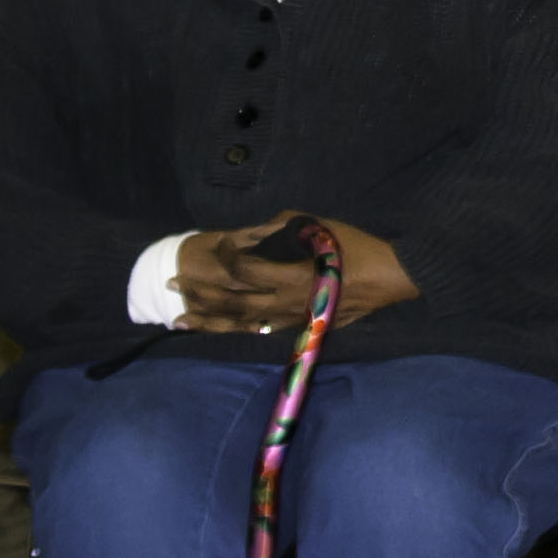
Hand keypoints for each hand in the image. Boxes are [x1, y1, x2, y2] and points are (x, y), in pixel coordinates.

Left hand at [173, 212, 419, 333]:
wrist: (385, 278)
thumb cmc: (353, 247)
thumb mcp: (316, 227)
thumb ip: (278, 227)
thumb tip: (249, 231)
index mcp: (284, 275)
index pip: (240, 268)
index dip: (224, 254)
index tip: (219, 242)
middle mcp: (279, 302)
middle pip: (228, 301)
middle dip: (198, 291)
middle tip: (171, 284)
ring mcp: (286, 318)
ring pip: (237, 322)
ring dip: (206, 319)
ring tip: (179, 318)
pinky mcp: (295, 325)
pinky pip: (256, 330)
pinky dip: (232, 329)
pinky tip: (217, 328)